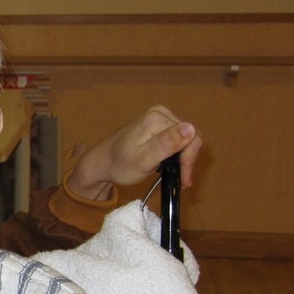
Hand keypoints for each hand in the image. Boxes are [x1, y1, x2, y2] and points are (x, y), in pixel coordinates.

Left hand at [64, 105, 202, 200]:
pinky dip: (176, 153)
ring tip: (177, 176)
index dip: (190, 160)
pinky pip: (176, 137)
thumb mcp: (144, 160)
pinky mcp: (157, 123)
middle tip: (182, 180)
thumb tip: (190, 128)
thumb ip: (166, 144)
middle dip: (187, 160)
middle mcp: (160, 112)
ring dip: (183, 158)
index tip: (184, 179)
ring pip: (185, 137)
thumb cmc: (120, 166)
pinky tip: (171, 166)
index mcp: (157, 118)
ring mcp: (158, 116)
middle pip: (190, 136)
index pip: (191, 136)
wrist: (102, 163)